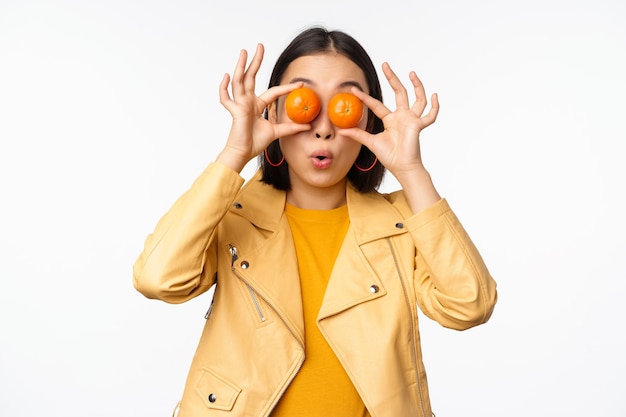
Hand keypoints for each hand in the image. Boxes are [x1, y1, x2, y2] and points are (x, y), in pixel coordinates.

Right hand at [217, 44, 308, 171]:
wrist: (243, 153)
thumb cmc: (255, 143)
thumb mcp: (276, 132)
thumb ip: (290, 128)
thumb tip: (308, 126)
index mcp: (257, 105)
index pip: (273, 91)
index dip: (287, 87)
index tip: (300, 83)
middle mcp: (248, 101)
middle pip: (251, 77)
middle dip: (255, 61)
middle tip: (260, 46)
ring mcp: (240, 104)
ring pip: (239, 81)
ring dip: (241, 66)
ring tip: (244, 52)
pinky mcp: (234, 110)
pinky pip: (226, 97)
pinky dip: (224, 87)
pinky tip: (227, 75)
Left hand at [344, 62, 438, 184]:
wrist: (402, 167)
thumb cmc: (389, 156)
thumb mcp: (370, 142)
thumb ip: (358, 134)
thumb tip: (340, 131)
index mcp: (390, 120)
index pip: (376, 105)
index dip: (365, 97)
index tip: (354, 89)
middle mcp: (402, 116)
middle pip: (399, 92)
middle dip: (392, 78)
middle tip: (385, 64)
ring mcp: (411, 120)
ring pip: (417, 99)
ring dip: (417, 86)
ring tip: (411, 73)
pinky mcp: (418, 126)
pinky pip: (430, 116)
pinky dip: (434, 107)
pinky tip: (435, 96)